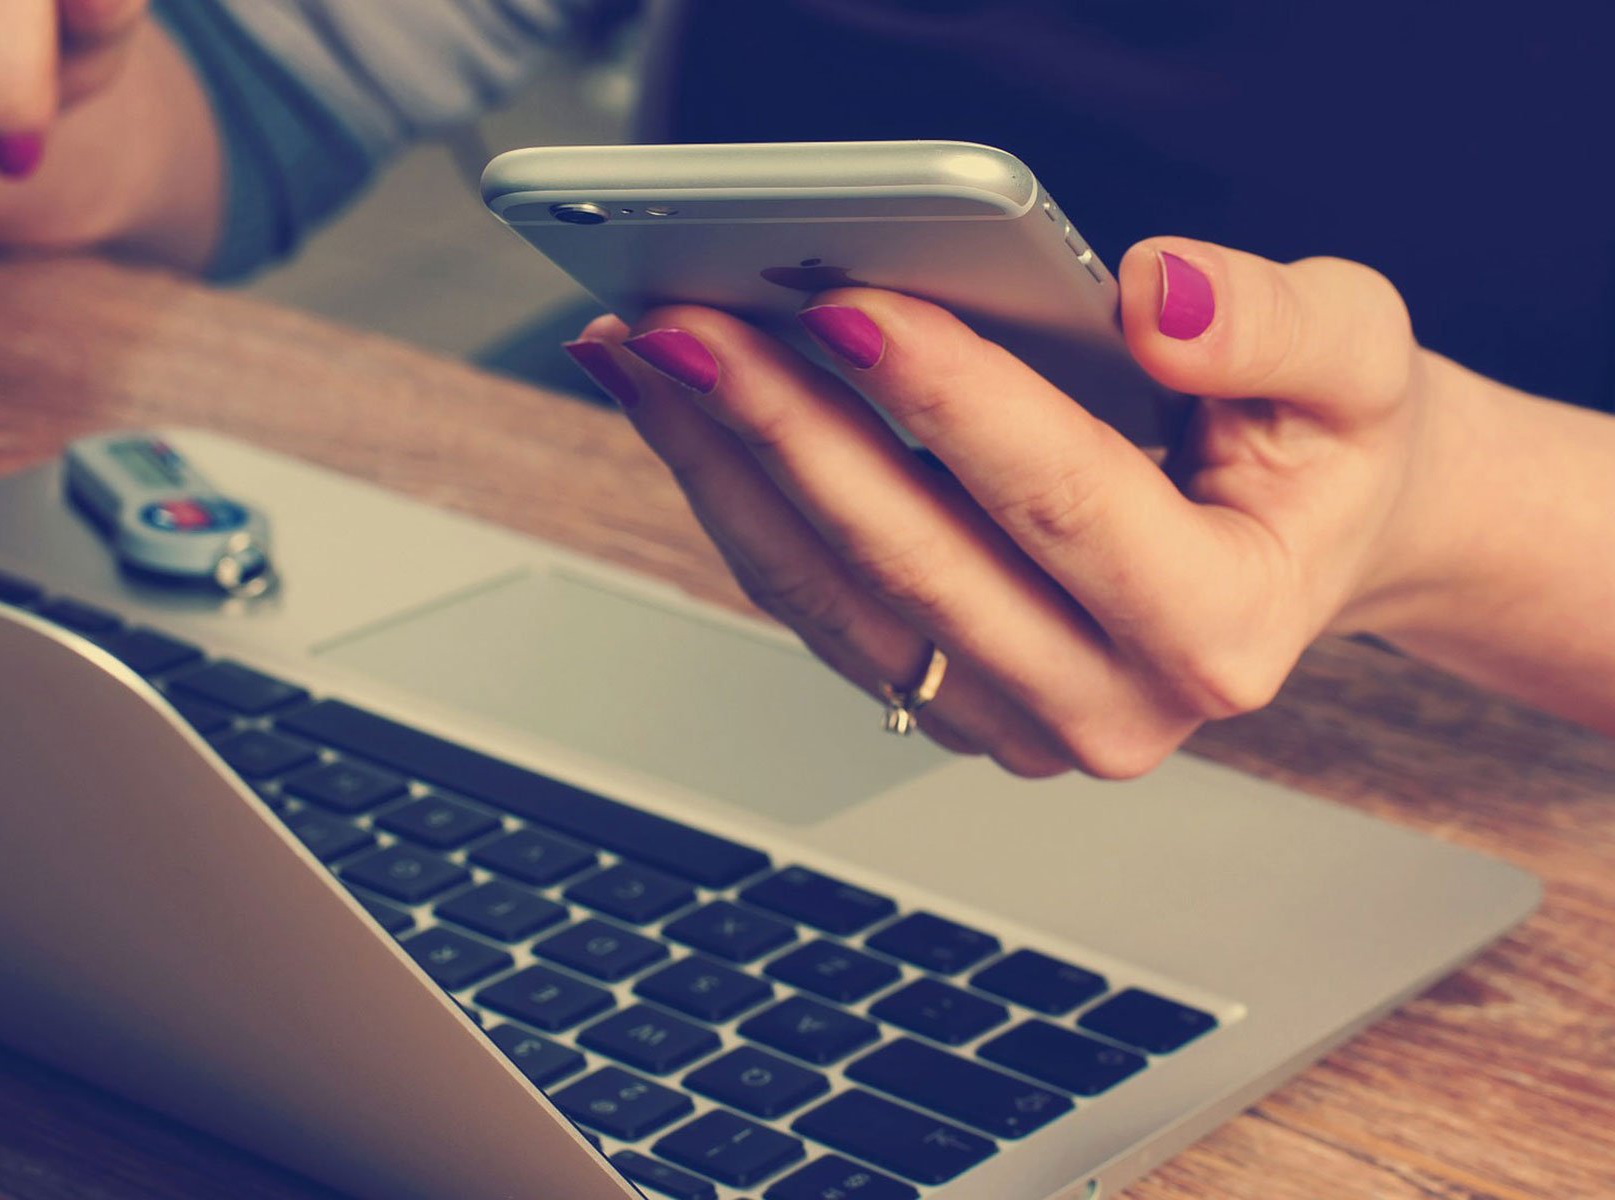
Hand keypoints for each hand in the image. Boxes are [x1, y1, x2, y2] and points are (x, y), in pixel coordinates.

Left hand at [565, 238, 1464, 776]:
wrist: (1305, 539)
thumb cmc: (1323, 449)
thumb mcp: (1357, 358)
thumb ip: (1274, 325)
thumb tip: (1152, 300)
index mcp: (1223, 629)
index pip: (1061, 502)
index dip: (947, 400)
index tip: (846, 304)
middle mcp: (1112, 705)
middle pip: (912, 561)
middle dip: (785, 428)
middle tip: (686, 323)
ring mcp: (1016, 722)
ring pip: (834, 597)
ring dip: (726, 468)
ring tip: (646, 354)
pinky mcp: (949, 700)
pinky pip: (816, 606)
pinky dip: (740, 500)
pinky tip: (686, 410)